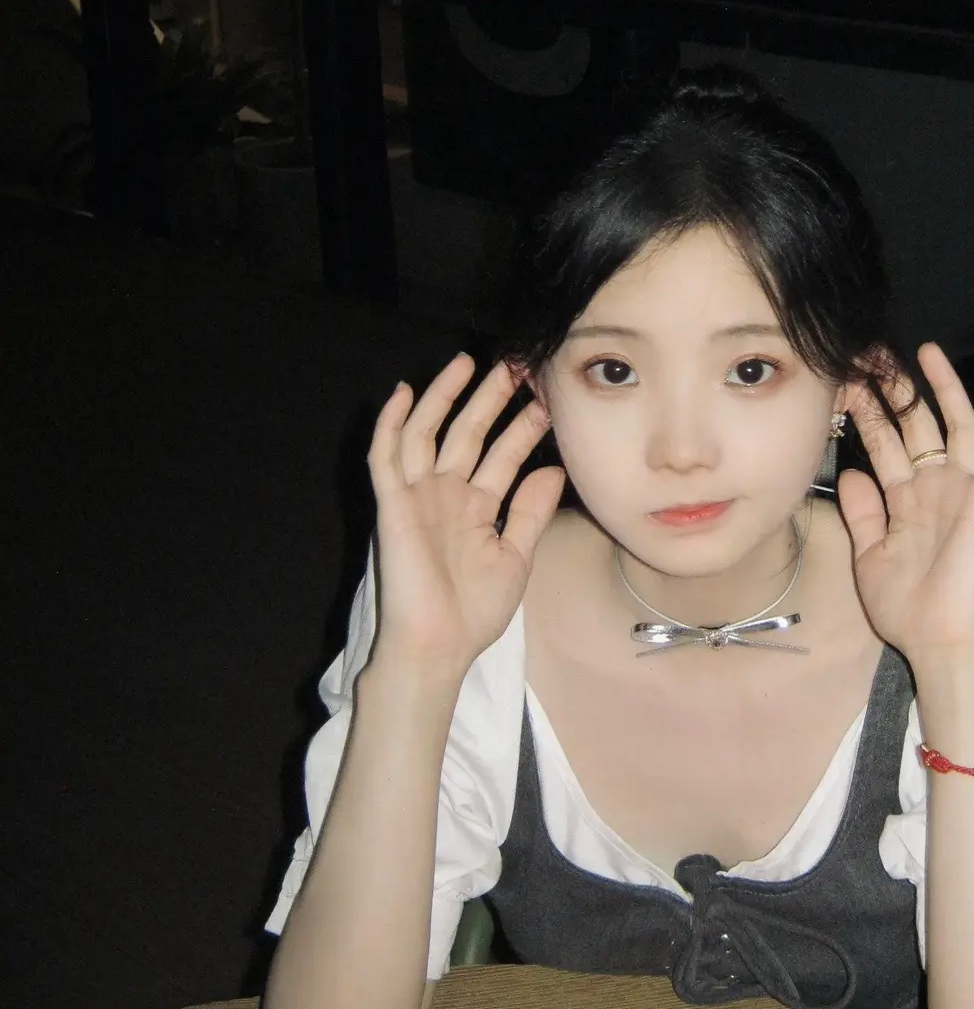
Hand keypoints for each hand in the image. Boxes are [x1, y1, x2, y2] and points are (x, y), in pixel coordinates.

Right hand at [366, 354, 563, 675]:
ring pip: (427, 433)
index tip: (549, 397)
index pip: (503, 455)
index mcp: (475, 508)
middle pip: (468, 433)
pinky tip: (404, 393)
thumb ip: (530, 512)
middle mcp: (445, 494)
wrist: (438, 646)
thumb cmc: (474, 611)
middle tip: (516, 365)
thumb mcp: (515, 556)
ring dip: (444, 397)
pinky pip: (387, 457)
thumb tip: (552, 469)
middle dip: (490, 399)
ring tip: (467, 363)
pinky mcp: (392, 505)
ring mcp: (417, 497)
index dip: (523, 426)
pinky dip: (393, 424)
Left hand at [837, 345, 973, 667]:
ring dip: (942, 388)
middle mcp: (933, 486)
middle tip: (874, 353)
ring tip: (926, 351)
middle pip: (914, 424)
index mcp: (903, 499)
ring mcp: (961, 489)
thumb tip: (853, 471)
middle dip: (895, 389)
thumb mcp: (869, 555)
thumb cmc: (905, 607)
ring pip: (954, 425)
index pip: (883, 443)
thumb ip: (863, 512)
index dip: (865, 411)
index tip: (843, 380)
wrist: (939, 639)